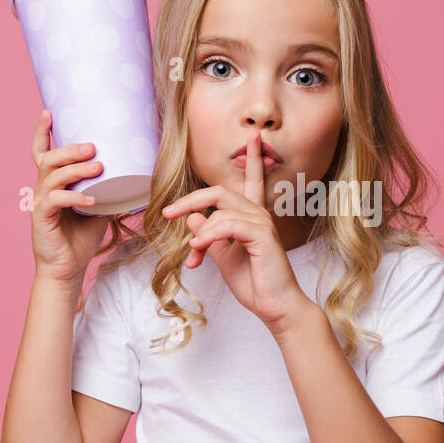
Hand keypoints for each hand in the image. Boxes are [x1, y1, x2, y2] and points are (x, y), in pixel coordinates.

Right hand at [29, 109, 110, 283]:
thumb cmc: (81, 237)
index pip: (42, 152)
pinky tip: (92, 199)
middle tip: (93, 146)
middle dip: (70, 149)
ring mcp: (40, 203)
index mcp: (53, 183)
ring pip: (52, 176)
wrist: (67, 269)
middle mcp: (43, 188)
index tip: (49, 112)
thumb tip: (140, 175)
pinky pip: (56, 201)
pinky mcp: (42, 218)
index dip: (42, 132)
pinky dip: (75, 197)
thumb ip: (112, 190)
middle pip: (49, 158)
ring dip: (76, 168)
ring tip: (97, 165)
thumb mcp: (100, 208)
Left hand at [162, 128, 310, 329]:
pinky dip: (209, 236)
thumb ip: (210, 236)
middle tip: (168, 213)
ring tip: (193, 256)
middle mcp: (259, 215)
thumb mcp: (223, 257)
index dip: (253, 158)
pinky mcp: (262, 235)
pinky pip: (227, 224)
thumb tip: (193, 219)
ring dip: (200, 233)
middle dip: (190, 199)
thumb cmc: (254, 283)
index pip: (253, 180)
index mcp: (252, 217)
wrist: (274, 306)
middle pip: (220, 191)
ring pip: (220, 209)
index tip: (253, 136)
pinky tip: (199, 251)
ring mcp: (262, 223)